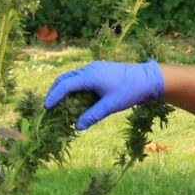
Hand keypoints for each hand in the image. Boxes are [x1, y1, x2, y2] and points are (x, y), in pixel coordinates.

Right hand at [43, 60, 163, 129]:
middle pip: (65, 78)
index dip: (54, 96)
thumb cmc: (129, 91)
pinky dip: (73, 87)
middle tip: (49, 105)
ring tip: (58, 103)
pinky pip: (80, 78)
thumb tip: (77, 127)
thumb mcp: (110, 106)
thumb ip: (92, 116)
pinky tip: (74, 98)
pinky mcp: (99, 71)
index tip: (47, 107)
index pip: (65, 85)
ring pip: (72, 77)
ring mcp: (94, 68)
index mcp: (90, 75)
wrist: (148, 79)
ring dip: (64, 89)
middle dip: (55, 91)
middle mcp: (89, 69)